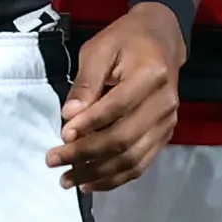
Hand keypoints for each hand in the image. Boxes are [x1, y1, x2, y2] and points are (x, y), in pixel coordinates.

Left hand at [49, 2, 190, 189]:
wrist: (162, 38)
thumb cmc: (126, 39)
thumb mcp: (99, 49)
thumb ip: (86, 83)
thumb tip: (69, 116)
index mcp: (151, 75)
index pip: (116, 108)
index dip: (88, 125)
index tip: (62, 135)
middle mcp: (165, 103)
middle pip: (123, 139)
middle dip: (85, 154)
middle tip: (54, 161)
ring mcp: (167, 122)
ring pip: (132, 158)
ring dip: (98, 173)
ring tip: (68, 180)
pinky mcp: (165, 135)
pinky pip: (141, 164)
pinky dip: (116, 178)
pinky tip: (92, 183)